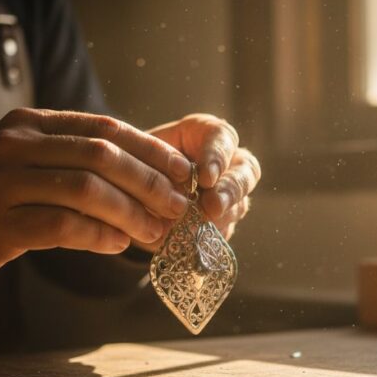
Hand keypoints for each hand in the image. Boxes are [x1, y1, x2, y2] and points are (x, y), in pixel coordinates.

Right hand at [0, 108, 191, 284]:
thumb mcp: (26, 160)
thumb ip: (74, 159)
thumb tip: (146, 177)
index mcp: (30, 123)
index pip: (105, 127)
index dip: (151, 150)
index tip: (183, 173)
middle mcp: (16, 144)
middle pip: (102, 156)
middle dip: (149, 182)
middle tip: (177, 207)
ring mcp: (2, 182)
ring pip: (86, 190)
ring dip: (131, 214)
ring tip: (156, 233)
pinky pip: (62, 226)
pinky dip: (98, 236)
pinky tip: (117, 245)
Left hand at [143, 113, 260, 246]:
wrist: (130, 188)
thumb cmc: (136, 160)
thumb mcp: (138, 153)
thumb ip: (153, 163)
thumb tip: (171, 186)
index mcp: (207, 135)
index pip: (223, 138)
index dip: (218, 157)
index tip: (206, 177)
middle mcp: (226, 163)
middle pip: (246, 171)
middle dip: (230, 190)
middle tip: (213, 206)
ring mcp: (228, 195)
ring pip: (238, 205)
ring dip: (220, 218)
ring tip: (198, 228)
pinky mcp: (221, 223)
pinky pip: (223, 232)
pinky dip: (207, 237)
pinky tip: (191, 240)